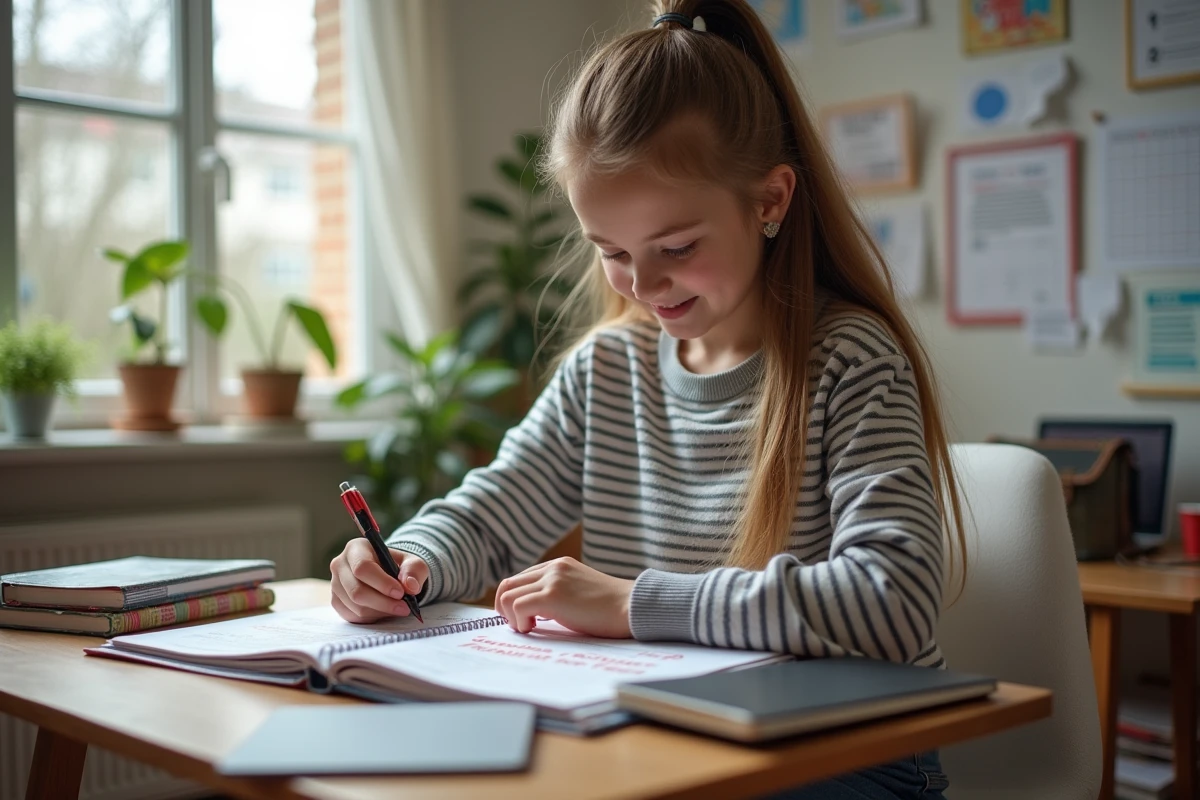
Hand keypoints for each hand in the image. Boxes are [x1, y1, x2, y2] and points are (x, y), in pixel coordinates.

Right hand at [330, 538, 428, 623]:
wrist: (387, 575)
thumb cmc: (398, 566)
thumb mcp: (412, 563)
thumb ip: (414, 570)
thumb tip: (410, 586)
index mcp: (356, 548)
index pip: (362, 567)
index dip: (382, 583)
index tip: (400, 593)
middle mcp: (340, 565)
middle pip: (356, 590)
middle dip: (383, 602)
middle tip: (404, 607)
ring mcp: (335, 585)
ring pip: (356, 606)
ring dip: (380, 611)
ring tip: (398, 609)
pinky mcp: (336, 602)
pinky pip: (353, 616)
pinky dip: (373, 617)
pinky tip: (385, 611)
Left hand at [494, 557, 633, 637]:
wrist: (631, 608)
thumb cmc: (610, 609)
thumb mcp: (579, 592)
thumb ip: (558, 594)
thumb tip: (534, 611)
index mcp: (558, 565)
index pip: (520, 578)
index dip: (513, 600)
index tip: (521, 618)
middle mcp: (553, 568)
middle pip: (507, 584)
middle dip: (504, 608)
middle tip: (518, 625)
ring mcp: (552, 580)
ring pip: (508, 595)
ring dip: (511, 616)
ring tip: (527, 628)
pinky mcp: (553, 596)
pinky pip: (517, 606)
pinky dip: (518, 621)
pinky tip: (532, 628)